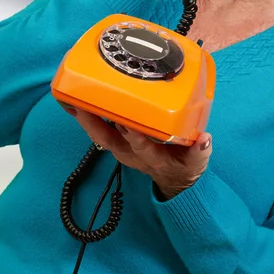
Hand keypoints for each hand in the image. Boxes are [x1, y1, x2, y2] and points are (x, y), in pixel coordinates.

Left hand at [69, 109, 211, 199]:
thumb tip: (205, 139)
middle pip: (107, 138)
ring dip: (83, 116)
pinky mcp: (117, 139)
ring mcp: (121, 147)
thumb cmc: (184, 164)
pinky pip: (98, 126)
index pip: (141, 146)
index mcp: (151, 157)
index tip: (128, 123)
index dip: (134, 136)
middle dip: (92, 122)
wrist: (174, 178)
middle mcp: (130, 152)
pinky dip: (87, 113)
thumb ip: (200, 151)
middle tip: (78, 103)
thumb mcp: (196, 162)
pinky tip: (77, 96)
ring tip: (69, 95)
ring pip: (98, 132)